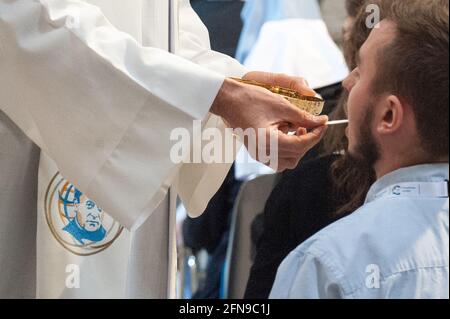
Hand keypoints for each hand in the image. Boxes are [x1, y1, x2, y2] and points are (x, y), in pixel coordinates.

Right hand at [211, 72, 327, 170]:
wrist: (229, 99)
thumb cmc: (251, 99)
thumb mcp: (281, 105)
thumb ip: (303, 117)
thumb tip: (321, 122)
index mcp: (267, 142)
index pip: (300, 145)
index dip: (316, 134)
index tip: (324, 122)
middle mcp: (262, 153)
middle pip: (296, 156)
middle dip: (308, 140)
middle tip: (312, 124)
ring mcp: (259, 154)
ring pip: (288, 161)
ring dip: (298, 148)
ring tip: (298, 129)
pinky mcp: (257, 152)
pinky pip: (278, 158)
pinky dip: (288, 149)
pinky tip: (287, 133)